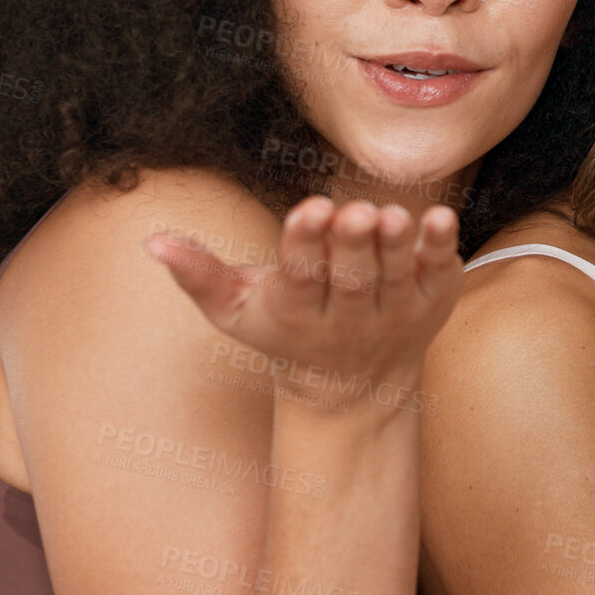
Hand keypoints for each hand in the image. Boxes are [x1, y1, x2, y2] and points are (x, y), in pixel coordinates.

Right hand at [146, 196, 463, 412]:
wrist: (354, 385)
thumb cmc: (286, 331)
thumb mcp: (237, 311)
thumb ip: (200, 276)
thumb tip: (152, 241)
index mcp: (298, 314)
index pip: (301, 279)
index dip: (304, 245)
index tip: (308, 210)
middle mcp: (350, 318)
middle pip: (352, 279)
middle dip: (351, 244)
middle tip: (352, 210)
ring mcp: (396, 313)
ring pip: (396, 277)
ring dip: (394, 245)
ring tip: (390, 214)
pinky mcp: (433, 302)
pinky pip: (439, 273)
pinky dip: (441, 248)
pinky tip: (441, 218)